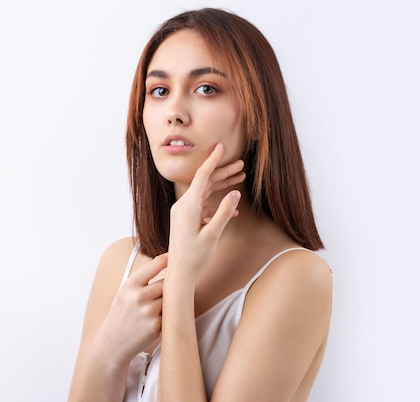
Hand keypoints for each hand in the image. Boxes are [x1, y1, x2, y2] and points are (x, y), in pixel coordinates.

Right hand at [95, 254, 166, 362]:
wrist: (111, 345)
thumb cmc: (120, 316)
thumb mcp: (124, 294)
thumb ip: (142, 282)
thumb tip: (168, 266)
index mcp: (130, 284)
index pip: (156, 264)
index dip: (168, 259)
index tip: (176, 257)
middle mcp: (139, 296)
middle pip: (167, 283)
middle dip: (166, 288)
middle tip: (157, 297)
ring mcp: (149, 311)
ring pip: (169, 299)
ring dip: (165, 304)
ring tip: (150, 312)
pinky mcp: (157, 325)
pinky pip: (168, 314)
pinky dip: (164, 317)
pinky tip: (150, 323)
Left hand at [167, 143, 243, 280]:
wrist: (179, 274)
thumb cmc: (195, 258)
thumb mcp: (213, 235)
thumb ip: (224, 213)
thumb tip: (235, 194)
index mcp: (187, 206)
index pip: (201, 176)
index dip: (212, 160)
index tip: (221, 146)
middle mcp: (183, 206)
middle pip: (204, 182)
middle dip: (223, 172)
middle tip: (241, 164)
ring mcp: (183, 213)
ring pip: (204, 193)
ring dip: (221, 186)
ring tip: (240, 178)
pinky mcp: (185, 221)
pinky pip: (202, 206)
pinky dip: (216, 205)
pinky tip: (233, 210)